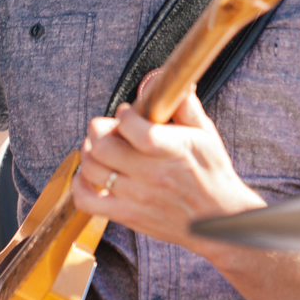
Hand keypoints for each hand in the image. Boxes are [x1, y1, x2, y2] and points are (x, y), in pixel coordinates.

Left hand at [71, 90, 263, 248]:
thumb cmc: (212, 175)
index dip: (123, 115)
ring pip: (91, 168)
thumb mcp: (205, 135)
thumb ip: (183, 105)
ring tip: (101, 148)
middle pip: (102, 145)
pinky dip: (80, 184)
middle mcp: (150, 174)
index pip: (131, 126)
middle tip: (109, 128)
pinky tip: (90, 174)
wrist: (219, 220)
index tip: (128, 113)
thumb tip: (163, 79)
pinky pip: (87, 200)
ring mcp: (136, 197)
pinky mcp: (127, 215)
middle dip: (99, 129)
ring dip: (90, 152)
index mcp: (171, 150)